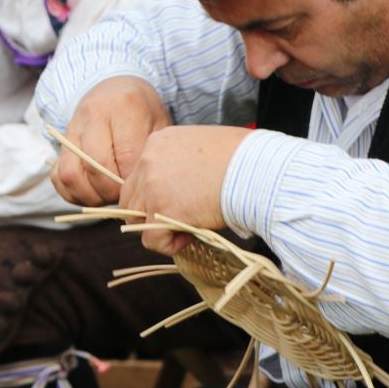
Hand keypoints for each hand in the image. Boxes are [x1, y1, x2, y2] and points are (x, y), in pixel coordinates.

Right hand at [51, 76, 171, 205]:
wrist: (114, 88)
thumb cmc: (142, 111)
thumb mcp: (159, 122)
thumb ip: (153, 151)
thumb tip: (142, 185)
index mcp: (124, 107)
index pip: (126, 157)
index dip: (132, 180)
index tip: (141, 185)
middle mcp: (93, 114)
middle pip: (96, 166)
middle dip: (112, 190)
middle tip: (125, 194)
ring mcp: (72, 128)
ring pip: (71, 174)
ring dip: (90, 196)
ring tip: (108, 196)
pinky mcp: (60, 143)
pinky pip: (58, 177)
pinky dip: (73, 193)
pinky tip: (93, 192)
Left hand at [117, 125, 250, 255]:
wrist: (258, 170)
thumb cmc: (243, 159)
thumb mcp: (202, 150)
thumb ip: (181, 165)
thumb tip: (177, 191)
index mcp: (158, 142)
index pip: (139, 175)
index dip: (156, 194)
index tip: (182, 200)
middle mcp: (148, 160)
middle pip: (130, 198)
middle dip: (150, 214)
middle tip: (180, 219)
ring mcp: (151, 185)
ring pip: (135, 220)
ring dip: (158, 229)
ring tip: (187, 228)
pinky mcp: (161, 210)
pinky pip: (150, 240)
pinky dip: (168, 245)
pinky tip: (190, 236)